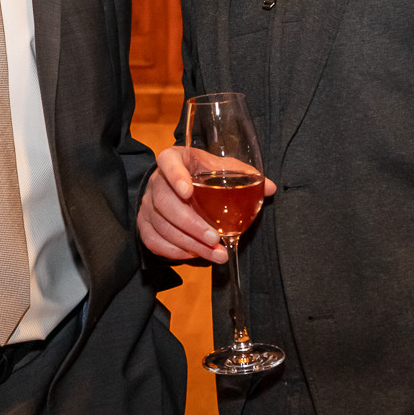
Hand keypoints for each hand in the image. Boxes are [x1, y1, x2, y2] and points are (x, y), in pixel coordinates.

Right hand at [137, 146, 276, 263]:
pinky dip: (173, 251)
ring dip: (188, 244)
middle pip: (165, 202)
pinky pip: (153, 240)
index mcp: (175, 159)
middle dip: (191, 224)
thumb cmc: (203, 174)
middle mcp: (156, 181)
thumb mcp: (221, 168)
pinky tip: (194, 255)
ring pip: (161, 226)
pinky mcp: (144, 223)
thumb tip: (270, 188)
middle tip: (214, 239)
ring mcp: (147, 204)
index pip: (168, 162)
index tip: (188, 191)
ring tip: (214, 254)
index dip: (175, 176)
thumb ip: (244, 175)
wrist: (180, 185)